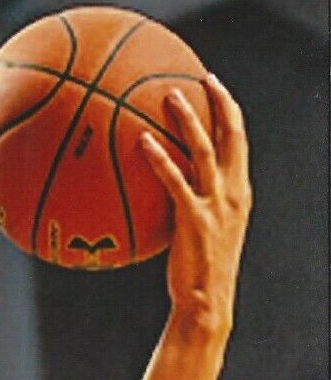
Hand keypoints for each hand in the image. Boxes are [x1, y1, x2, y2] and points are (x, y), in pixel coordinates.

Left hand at [140, 76, 251, 327]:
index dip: (229, 111)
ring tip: (169, 95)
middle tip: (200, 77)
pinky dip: (160, 158)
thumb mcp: (200, 233)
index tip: (214, 87)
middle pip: (231, 135)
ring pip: (204, 149)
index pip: (239, 141)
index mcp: (238, 192)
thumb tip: (158, 192)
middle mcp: (233, 192)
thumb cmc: (196, 272)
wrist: (205, 302)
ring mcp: (215, 204)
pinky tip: (141, 142)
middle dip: (218, 102)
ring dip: (188, 119)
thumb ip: (189, 207)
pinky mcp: (194, 219)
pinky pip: (174, 180)